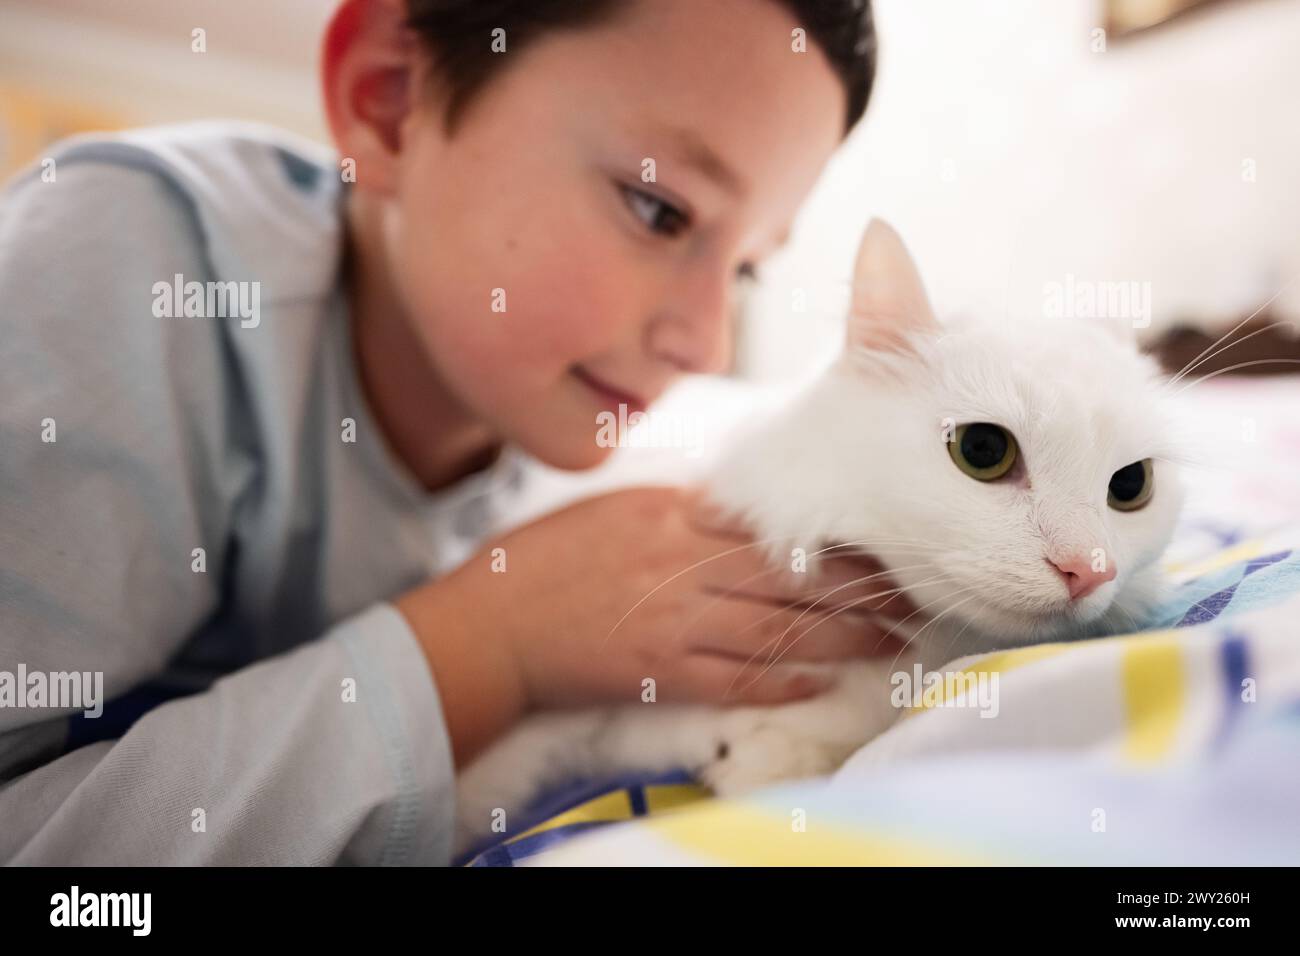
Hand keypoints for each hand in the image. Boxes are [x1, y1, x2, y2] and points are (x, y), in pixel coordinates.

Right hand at [397, 486, 914, 764]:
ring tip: (890, 640)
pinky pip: (736, 679)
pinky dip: (781, 681)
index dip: (832, 536)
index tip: (878, 538)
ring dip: (840, 637)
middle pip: (790, 578)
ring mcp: (674, 623)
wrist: (493, 626)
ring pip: (776, 630)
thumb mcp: (614, 508)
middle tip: (910, 595)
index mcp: (672, 517)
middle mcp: (681, 567)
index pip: (770, 524)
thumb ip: (681, 507)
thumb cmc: (548, 561)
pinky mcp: (661, 671)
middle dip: (858, 589)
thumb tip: (743, 506)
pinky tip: (821, 681)